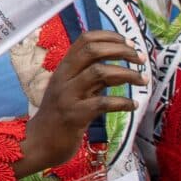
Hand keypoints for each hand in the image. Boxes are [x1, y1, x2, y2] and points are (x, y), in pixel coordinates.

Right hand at [18, 31, 145, 174]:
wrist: (37, 144)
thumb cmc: (57, 117)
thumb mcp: (70, 90)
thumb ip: (90, 78)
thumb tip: (117, 66)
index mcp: (63, 68)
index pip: (85, 39)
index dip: (110, 36)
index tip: (129, 44)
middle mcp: (64, 78)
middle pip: (92, 50)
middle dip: (121, 50)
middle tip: (140, 59)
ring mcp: (67, 96)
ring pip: (99, 73)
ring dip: (127, 74)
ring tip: (142, 80)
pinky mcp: (74, 116)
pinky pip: (102, 103)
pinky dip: (122, 102)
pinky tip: (133, 105)